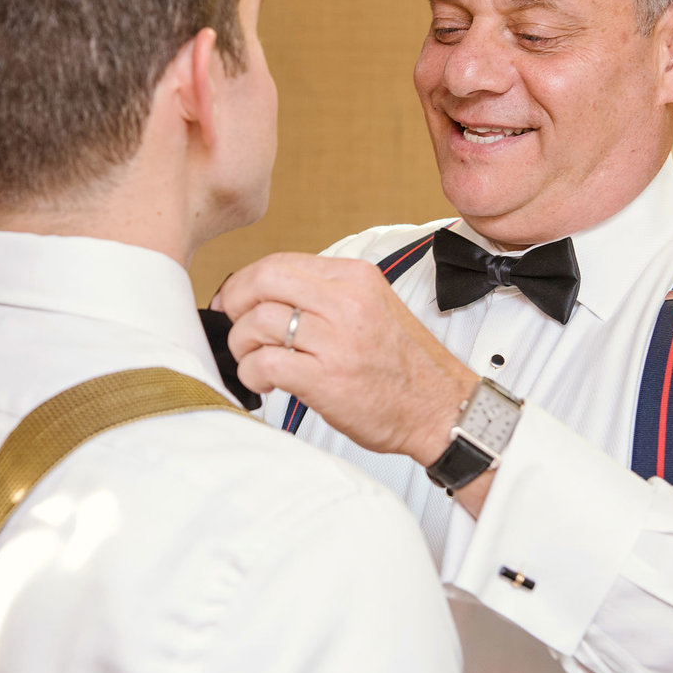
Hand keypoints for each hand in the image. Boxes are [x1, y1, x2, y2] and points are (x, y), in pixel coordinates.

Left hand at [212, 252, 479, 464]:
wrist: (441, 410)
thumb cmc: (403, 367)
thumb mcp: (373, 308)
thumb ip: (326, 296)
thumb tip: (266, 297)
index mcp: (355, 278)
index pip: (281, 262)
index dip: (245, 282)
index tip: (234, 301)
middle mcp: (346, 301)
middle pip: (262, 281)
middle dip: (234, 302)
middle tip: (232, 326)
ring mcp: (337, 340)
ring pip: (257, 322)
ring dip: (241, 345)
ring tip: (253, 361)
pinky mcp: (326, 378)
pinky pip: (264, 363)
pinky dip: (252, 373)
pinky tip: (264, 383)